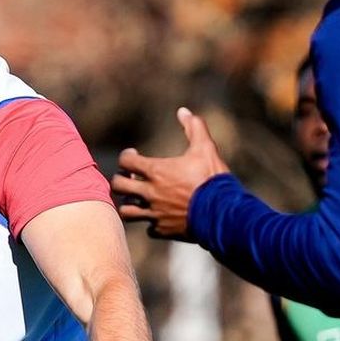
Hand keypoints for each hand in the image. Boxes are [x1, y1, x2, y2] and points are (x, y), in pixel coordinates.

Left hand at [113, 109, 229, 238]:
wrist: (221, 211)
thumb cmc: (211, 177)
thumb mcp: (206, 148)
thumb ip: (194, 127)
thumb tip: (183, 111)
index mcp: (156, 171)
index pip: (126, 161)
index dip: (127, 157)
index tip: (133, 156)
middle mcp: (150, 193)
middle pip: (118, 186)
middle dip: (120, 180)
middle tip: (130, 178)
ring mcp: (154, 213)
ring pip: (126, 212)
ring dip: (129, 204)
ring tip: (136, 200)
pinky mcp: (162, 229)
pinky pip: (148, 228)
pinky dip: (151, 223)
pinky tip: (158, 218)